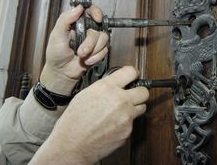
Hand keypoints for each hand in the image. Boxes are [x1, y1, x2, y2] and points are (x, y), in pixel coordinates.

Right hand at [30, 66, 148, 163]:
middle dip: (138, 92)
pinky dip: (126, 123)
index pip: (132, 72)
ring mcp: (126, 116)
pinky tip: (114, 124)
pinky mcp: (128, 131)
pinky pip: (133, 123)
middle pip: (144, 91)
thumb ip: (105, 86)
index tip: (133, 77)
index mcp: (107, 88)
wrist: (72, 145)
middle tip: (132, 95)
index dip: (133, 74)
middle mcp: (120, 100)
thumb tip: (116, 83)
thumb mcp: (86, 94)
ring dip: (134, 108)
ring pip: (142, 107)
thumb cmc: (74, 121)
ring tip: (122, 111)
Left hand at [40, 5, 108, 94]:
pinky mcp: (98, 50)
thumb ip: (65, 19)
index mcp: (76, 22)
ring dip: (93, 50)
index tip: (97, 18)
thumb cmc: (56, 54)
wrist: (61, 72)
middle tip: (81, 50)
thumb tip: (78, 7)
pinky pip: (105, 50)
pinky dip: (96, 57)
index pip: (90, 11)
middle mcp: (86, 29)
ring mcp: (93, 40)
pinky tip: (87, 60)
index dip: (96, 12)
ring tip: (82, 56)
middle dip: (90, 42)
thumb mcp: (56, 35)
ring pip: (103, 39)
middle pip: (98, 28)